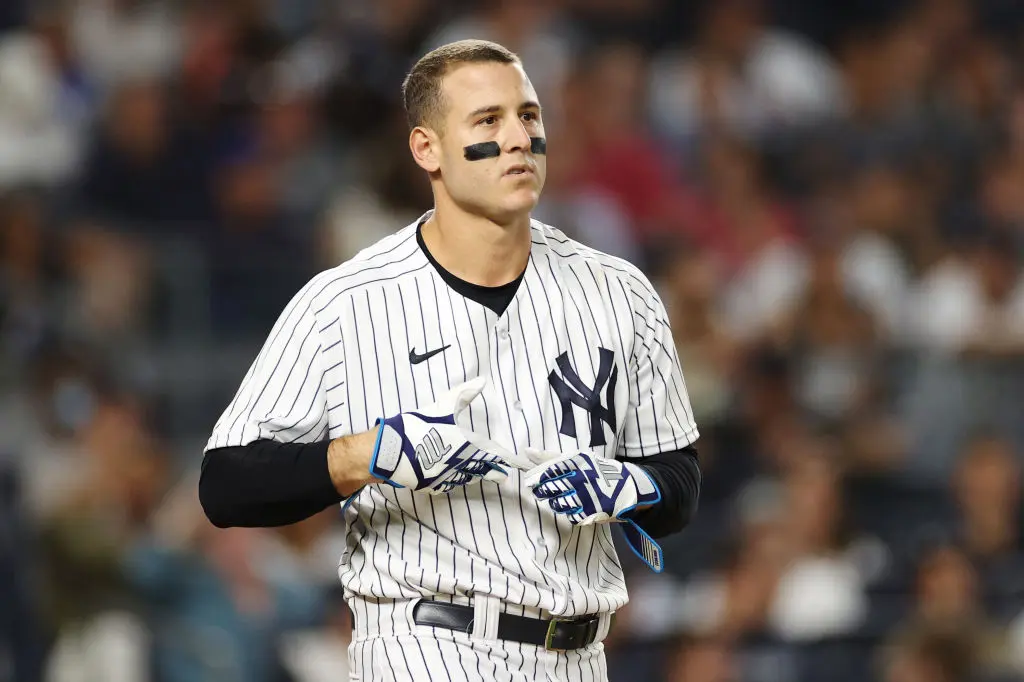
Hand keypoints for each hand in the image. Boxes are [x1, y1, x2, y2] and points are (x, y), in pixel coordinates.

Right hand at [370, 377, 515, 493]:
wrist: (390, 449)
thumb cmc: (419, 426)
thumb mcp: (443, 405)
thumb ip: (465, 394)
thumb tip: (482, 381)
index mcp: (467, 447)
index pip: (493, 455)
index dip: (504, 459)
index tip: (514, 464)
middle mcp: (461, 467)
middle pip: (482, 471)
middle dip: (491, 471)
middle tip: (500, 474)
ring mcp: (446, 479)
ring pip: (466, 479)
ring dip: (472, 474)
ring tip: (477, 471)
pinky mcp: (432, 487)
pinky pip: (448, 484)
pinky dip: (453, 479)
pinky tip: (452, 474)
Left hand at [523, 450, 660, 525]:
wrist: (628, 486)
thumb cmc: (597, 470)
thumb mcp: (577, 458)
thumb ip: (551, 457)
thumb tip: (527, 451)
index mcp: (576, 464)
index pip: (547, 472)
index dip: (537, 478)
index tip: (532, 480)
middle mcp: (580, 480)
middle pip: (549, 490)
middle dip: (543, 492)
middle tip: (544, 490)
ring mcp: (585, 497)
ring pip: (557, 504)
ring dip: (555, 503)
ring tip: (561, 498)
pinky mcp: (591, 513)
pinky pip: (570, 516)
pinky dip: (569, 513)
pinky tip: (574, 506)